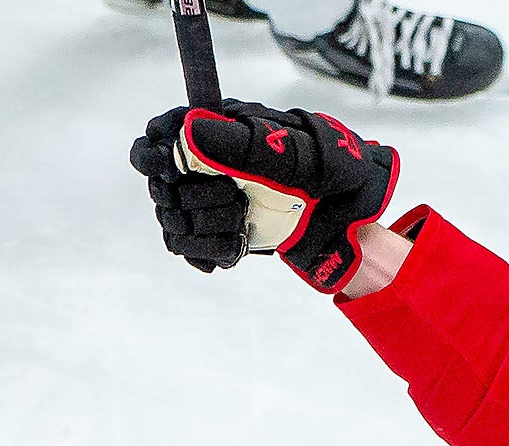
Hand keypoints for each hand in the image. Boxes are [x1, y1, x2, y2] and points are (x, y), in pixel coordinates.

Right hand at [129, 100, 399, 292]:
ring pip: (173, 219)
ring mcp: (209, 199)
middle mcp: (205, 164)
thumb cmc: (328, 172)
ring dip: (208, 227)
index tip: (177, 169)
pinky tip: (237, 247)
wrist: (350, 215)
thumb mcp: (294, 154)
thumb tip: (189, 131)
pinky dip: (211, 251)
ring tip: (243, 223)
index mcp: (217, 132)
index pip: (158, 136)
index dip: (158, 155)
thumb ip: (240, 144)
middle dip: (198, 199)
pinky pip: (186, 246)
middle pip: (162, 185)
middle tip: (237, 201)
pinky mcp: (216, 231)